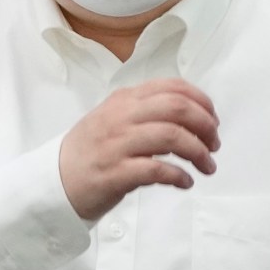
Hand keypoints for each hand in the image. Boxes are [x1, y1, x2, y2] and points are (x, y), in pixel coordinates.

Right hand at [57, 78, 219, 221]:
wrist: (56, 180)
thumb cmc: (92, 150)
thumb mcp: (115, 117)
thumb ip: (147, 110)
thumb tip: (192, 113)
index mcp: (125, 100)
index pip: (173, 87)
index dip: (202, 103)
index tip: (213, 121)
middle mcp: (121, 117)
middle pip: (177, 108)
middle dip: (205, 126)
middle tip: (214, 144)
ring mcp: (117, 144)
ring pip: (172, 136)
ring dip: (198, 153)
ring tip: (206, 166)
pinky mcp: (115, 173)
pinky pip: (157, 170)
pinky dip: (179, 176)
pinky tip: (185, 182)